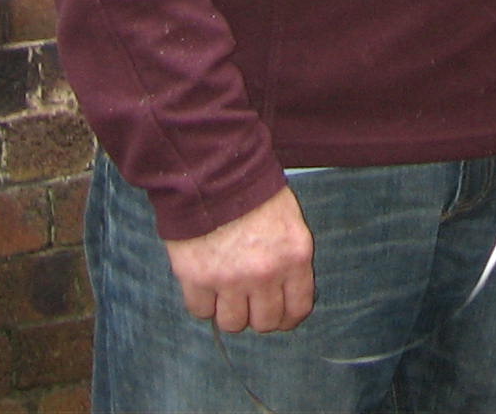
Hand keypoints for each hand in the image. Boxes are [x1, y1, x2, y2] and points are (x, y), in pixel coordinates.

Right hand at [165, 185, 314, 334]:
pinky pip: (201, 311)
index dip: (287, 317)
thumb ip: (289, 258)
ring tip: (226, 292)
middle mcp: (266, 273)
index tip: (279, 315)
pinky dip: (203, 303)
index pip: (298, 308)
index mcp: (294, 256)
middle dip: (258, 315)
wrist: (214, 172)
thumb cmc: (254, 191)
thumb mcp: (289, 220)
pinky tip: (205, 284)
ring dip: (230, 311)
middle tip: (250, 301)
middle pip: (265, 322)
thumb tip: (285, 291)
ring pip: (233, 323)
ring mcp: (230, 279)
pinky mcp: (197, 278)